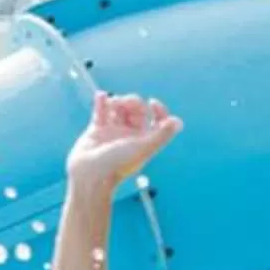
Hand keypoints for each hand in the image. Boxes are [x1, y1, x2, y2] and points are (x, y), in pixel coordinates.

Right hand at [65, 92, 181, 195]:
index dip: (158, 110)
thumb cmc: (118, 164)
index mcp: (144, 140)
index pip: (156, 121)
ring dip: (117, 101)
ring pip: (119, 109)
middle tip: (126, 102)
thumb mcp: (144, 148)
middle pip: (137, 111)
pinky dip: (101, 102)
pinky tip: (101, 95)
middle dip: (133, 102)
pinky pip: (100, 112)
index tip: (152, 103)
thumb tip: (178, 122)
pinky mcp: (96, 131)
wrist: (90, 174)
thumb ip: (162, 135)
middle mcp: (129, 136)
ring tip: (113, 102)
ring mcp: (113, 132)